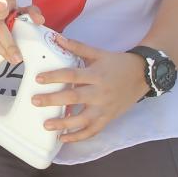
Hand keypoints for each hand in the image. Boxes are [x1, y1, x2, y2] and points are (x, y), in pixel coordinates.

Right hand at [0, 0, 45, 65]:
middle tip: (3, 6)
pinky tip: (10, 58)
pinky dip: (4, 53)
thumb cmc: (5, 26)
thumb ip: (31, 18)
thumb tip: (44, 25)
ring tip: (16, 57)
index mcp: (7, 2)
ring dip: (9, 43)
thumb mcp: (18, 20)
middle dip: (1, 6)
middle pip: (0, 7)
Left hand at [33, 35, 148, 142]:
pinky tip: (64, 138)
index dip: (55, 77)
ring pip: (83, 120)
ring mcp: (105, 108)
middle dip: (53, 100)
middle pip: (74, 98)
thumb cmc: (117, 63)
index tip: (38, 79)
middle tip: (35, 101)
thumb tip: (56, 38)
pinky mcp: (109, 118)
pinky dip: (79, 137)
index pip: (72, 75)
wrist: (143, 75)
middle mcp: (100, 93)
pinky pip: (93, 131)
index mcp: (96, 75)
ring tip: (46, 125)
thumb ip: (77, 46)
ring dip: (64, 124)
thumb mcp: (98, 53)